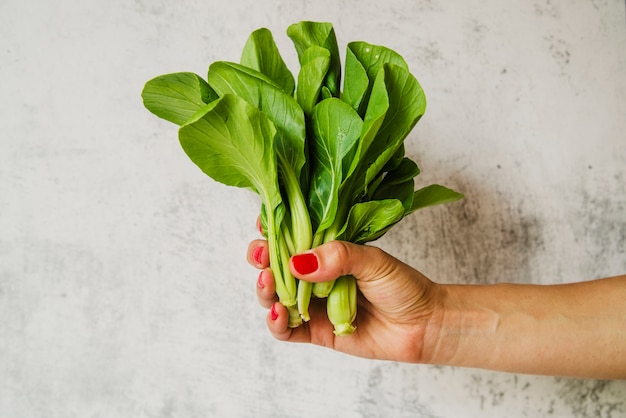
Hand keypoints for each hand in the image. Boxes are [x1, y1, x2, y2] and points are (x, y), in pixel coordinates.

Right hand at [247, 235, 443, 362]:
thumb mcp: (373, 260)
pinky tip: (278, 313)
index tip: (263, 224)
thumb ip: (338, 257)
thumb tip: (299, 262)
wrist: (423, 325)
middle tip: (261, 257)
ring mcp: (312, 304)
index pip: (291, 237)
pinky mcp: (315, 331)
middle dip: (261, 259)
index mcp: (326, 251)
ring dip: (265, 290)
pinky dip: (276, 322)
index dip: (273, 230)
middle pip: (275, 266)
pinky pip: (286, 329)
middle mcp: (314, 276)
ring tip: (268, 283)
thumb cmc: (402, 285)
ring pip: (275, 296)